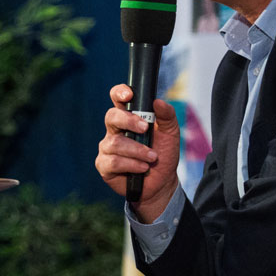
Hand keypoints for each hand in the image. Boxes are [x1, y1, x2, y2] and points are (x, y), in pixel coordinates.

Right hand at [95, 83, 181, 221]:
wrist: (162, 182)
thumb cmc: (163, 154)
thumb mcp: (171, 133)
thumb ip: (167, 116)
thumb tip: (158, 102)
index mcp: (128, 118)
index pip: (117, 99)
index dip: (119, 93)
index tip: (129, 95)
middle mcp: (114, 130)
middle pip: (111, 117)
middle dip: (129, 121)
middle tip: (145, 129)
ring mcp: (107, 148)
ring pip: (115, 143)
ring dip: (137, 151)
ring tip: (152, 158)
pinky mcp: (104, 165)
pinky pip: (113, 161)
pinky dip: (131, 165)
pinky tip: (142, 168)